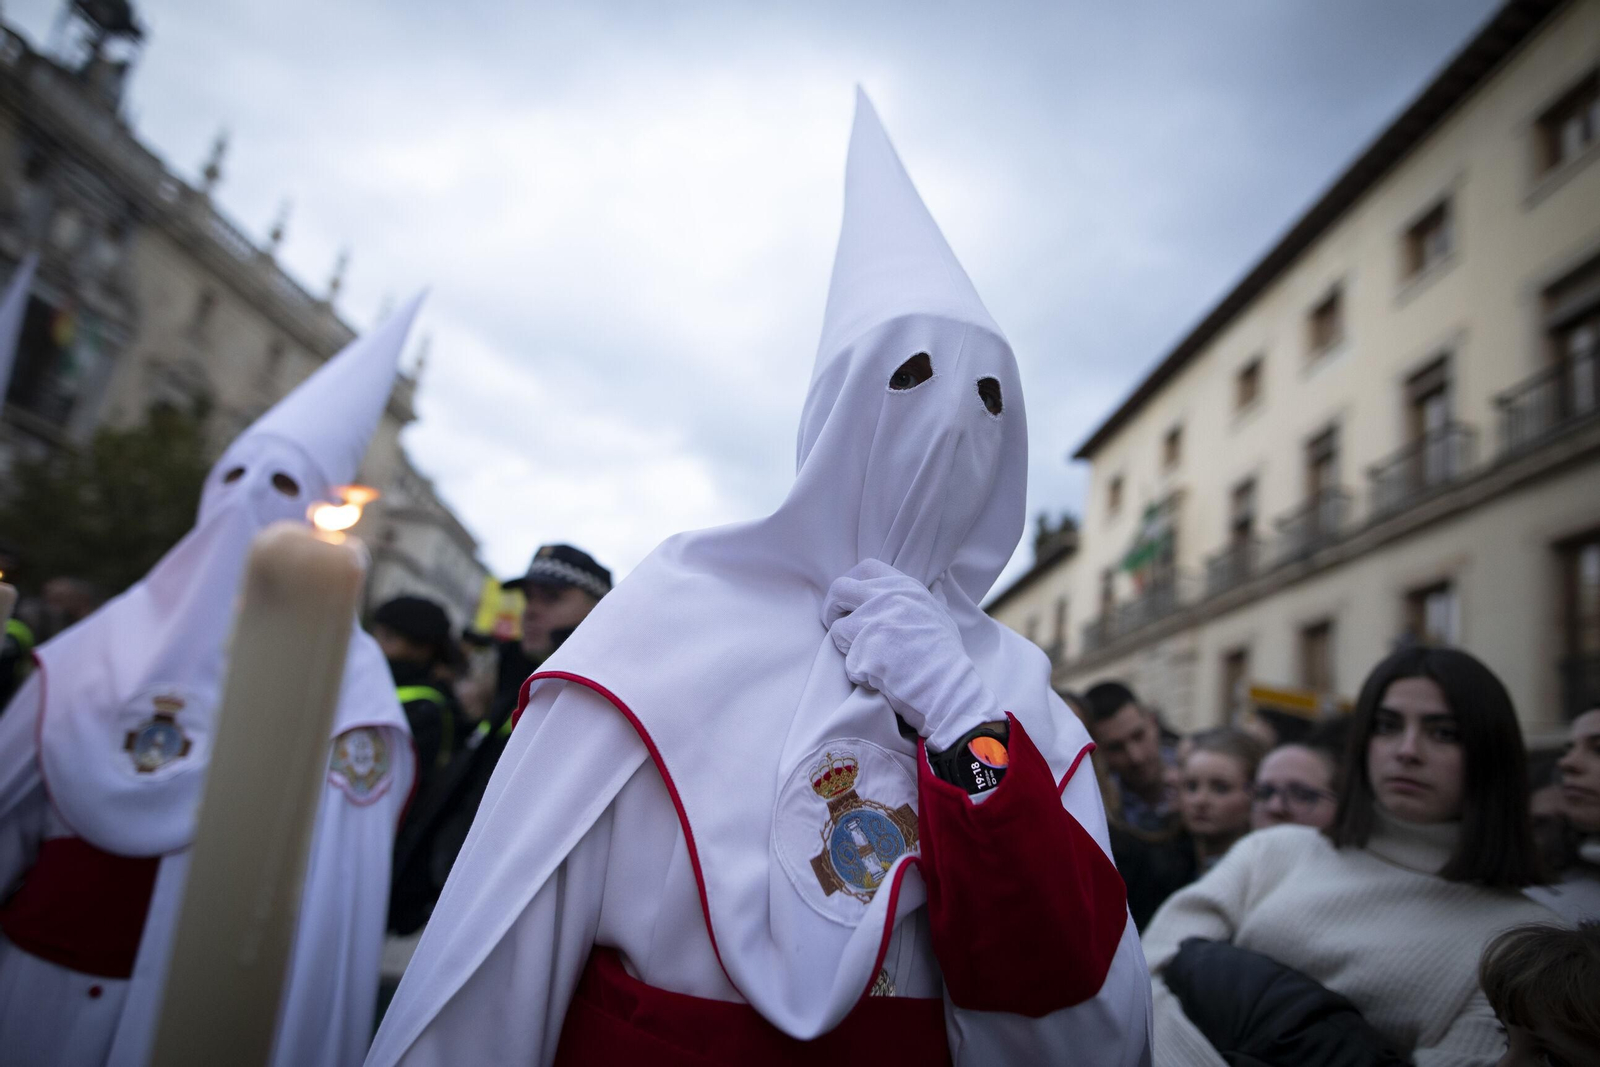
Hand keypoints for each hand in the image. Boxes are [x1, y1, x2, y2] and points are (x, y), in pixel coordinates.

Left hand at [823, 559, 1000, 751]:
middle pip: (840, 588)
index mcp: (905, 586)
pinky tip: (878, 678)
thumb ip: (930, 597)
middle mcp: (887, 598)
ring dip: (847, 646)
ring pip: (838, 628)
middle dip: (832, 607)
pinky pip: (847, 661)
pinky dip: (858, 673)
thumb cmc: (946, 655)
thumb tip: (937, 582)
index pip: (866, 568)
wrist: (948, 688)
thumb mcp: (942, 615)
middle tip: (838, 624)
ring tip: (867, 659)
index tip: (850, 600)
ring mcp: (874, 623)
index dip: (852, 583)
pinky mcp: (864, 651)